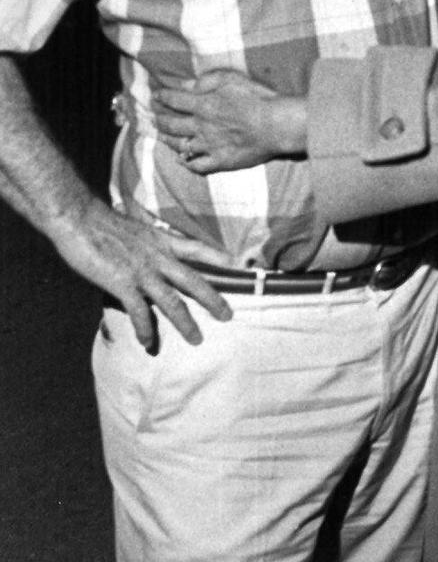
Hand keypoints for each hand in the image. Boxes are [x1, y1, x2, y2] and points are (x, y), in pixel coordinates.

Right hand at [52, 196, 231, 351]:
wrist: (78, 218)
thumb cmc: (101, 222)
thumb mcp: (134, 228)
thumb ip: (146, 243)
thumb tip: (147, 253)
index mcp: (161, 241)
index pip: (196, 248)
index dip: (217, 256)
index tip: (235, 265)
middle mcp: (157, 256)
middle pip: (193, 280)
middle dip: (213, 299)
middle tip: (228, 315)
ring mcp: (142, 271)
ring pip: (172, 302)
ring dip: (186, 323)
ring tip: (196, 339)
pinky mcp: (123, 283)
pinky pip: (139, 312)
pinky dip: (145, 329)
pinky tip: (148, 343)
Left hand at [154, 69, 306, 171]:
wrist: (276, 125)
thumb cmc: (257, 98)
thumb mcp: (231, 79)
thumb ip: (206, 81)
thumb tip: (185, 84)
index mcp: (203, 105)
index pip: (174, 100)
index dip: (162, 97)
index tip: (155, 97)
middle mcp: (201, 127)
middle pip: (172, 124)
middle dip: (160, 120)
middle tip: (154, 118)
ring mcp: (209, 146)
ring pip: (180, 145)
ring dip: (168, 140)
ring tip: (161, 137)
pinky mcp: (220, 161)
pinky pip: (197, 166)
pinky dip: (187, 163)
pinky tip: (182, 161)